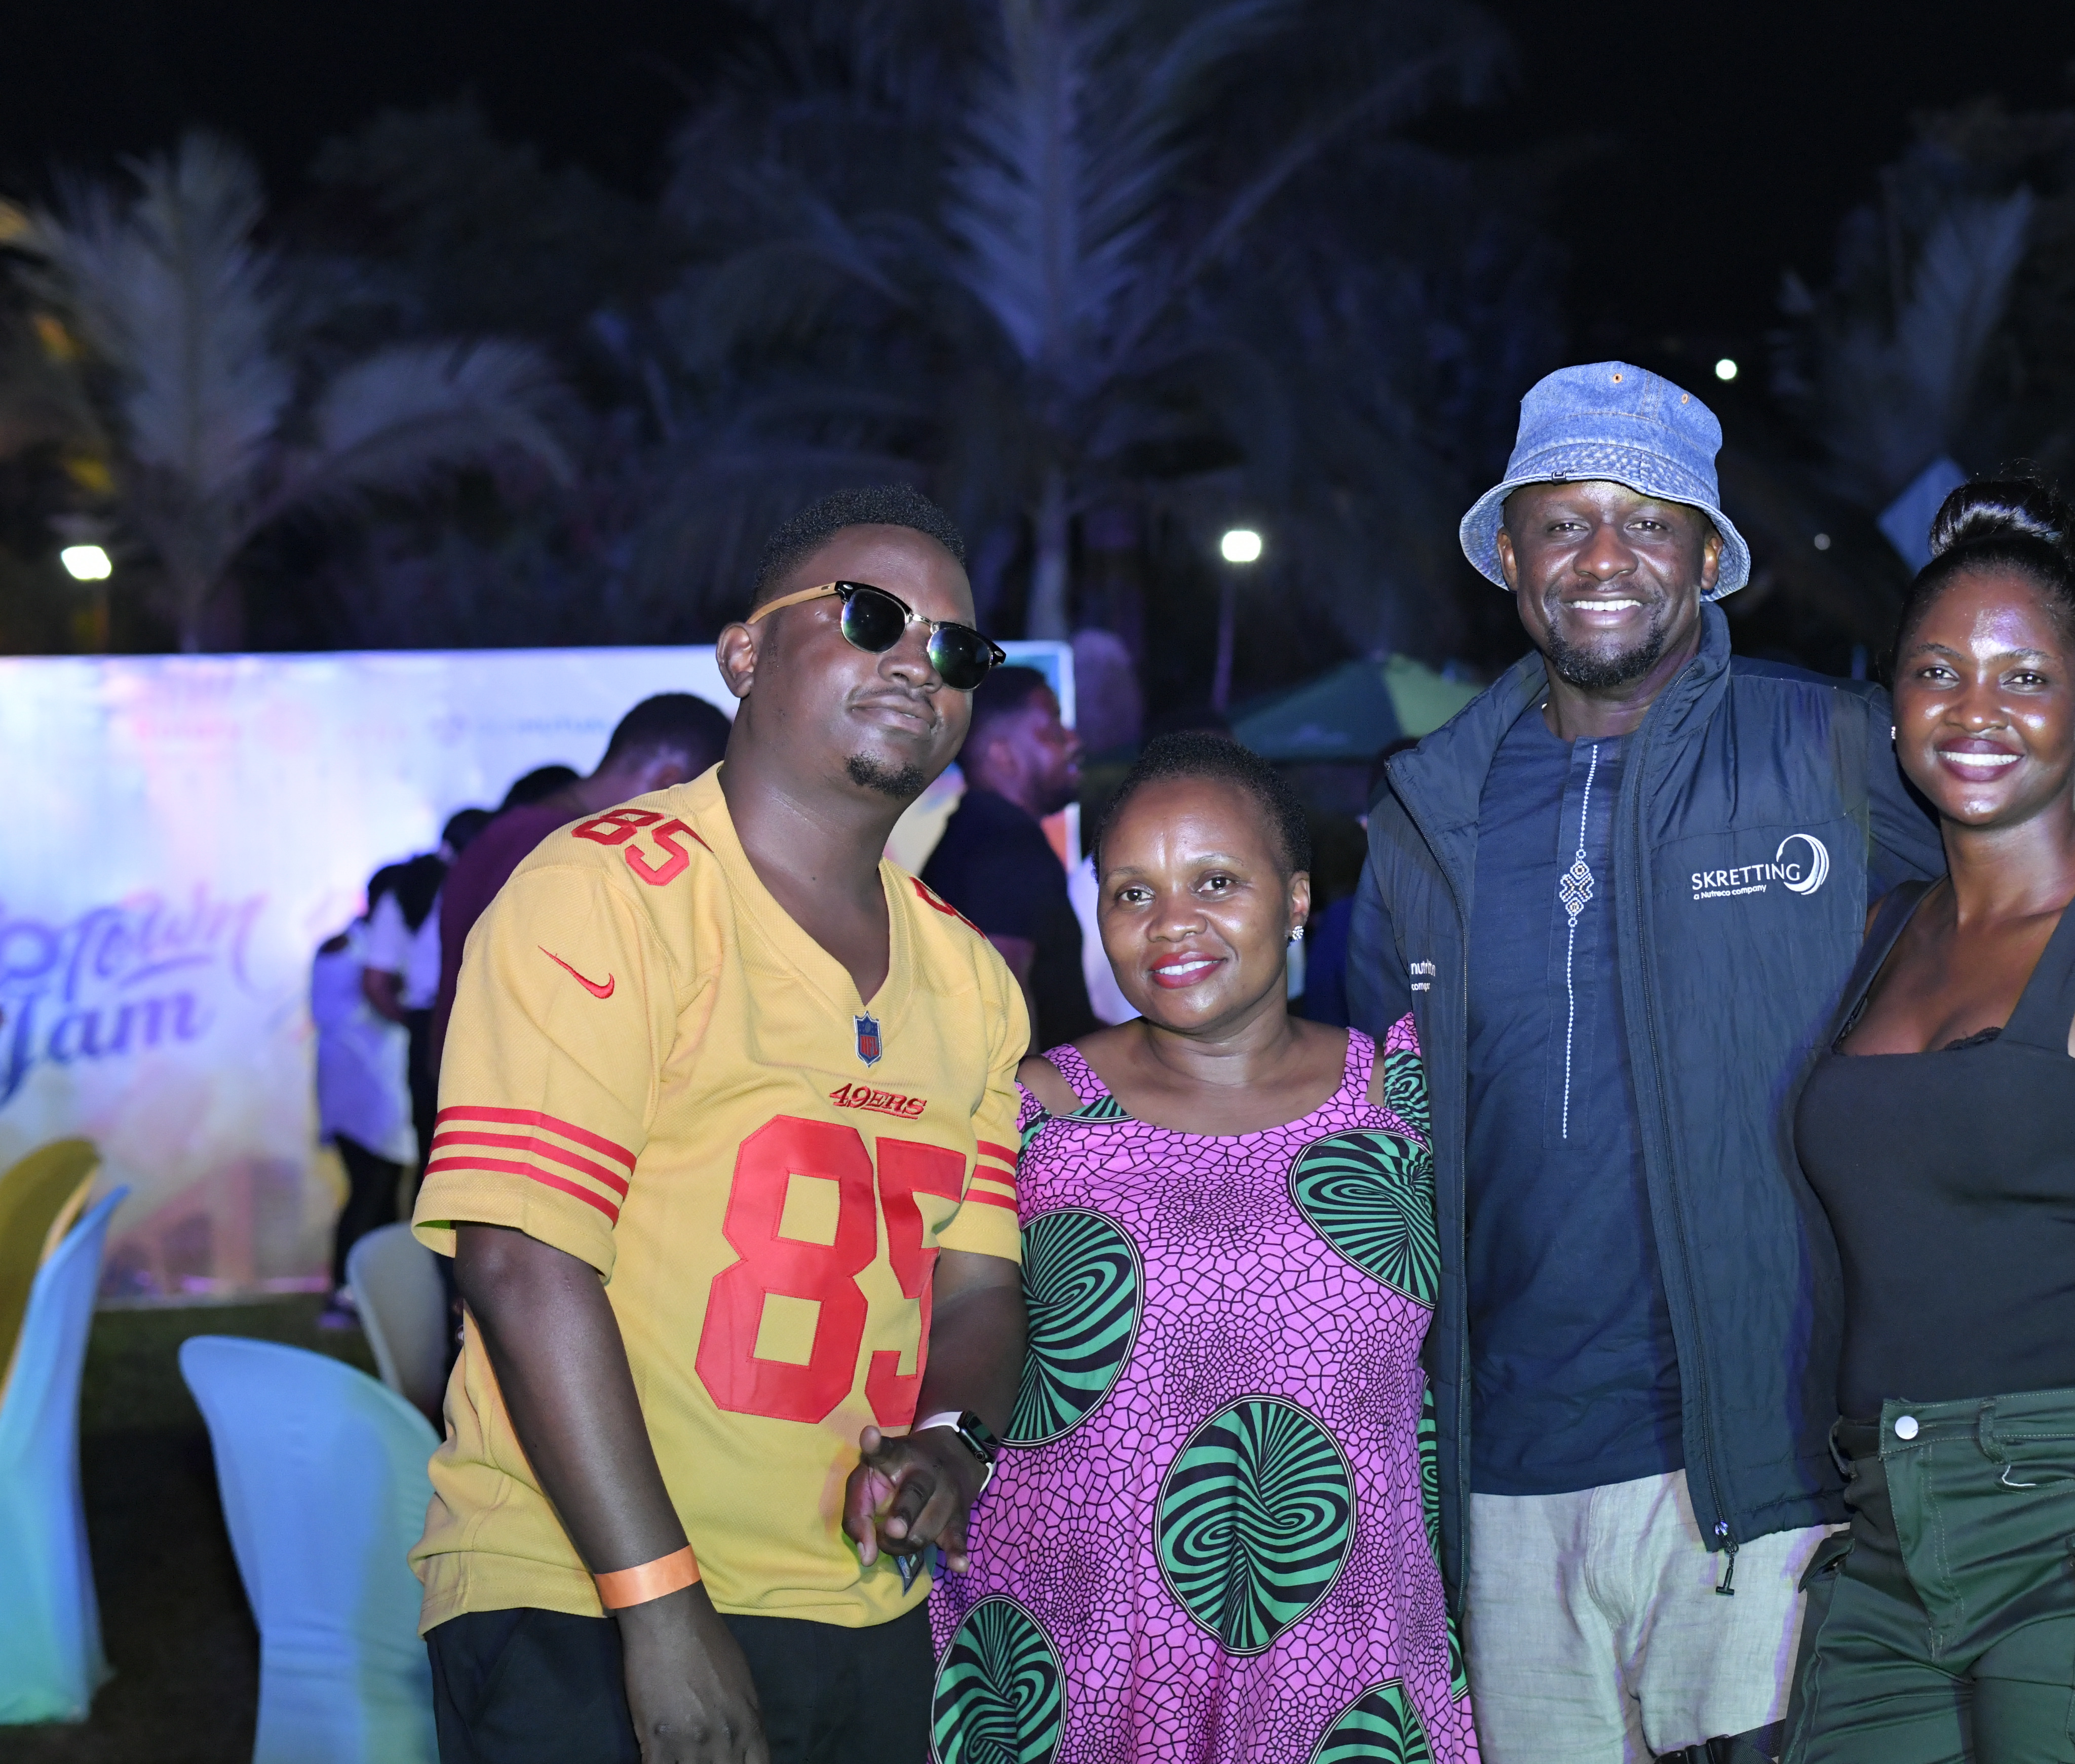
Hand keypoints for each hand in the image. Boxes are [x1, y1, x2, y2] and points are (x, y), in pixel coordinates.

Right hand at [616, 1583, 767, 1763]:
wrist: (670, 1619)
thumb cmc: (709, 1640)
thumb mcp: (743, 1678)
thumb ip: (746, 1715)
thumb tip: (744, 1737)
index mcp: (749, 1723)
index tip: (733, 1763)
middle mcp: (725, 1740)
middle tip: (704, 1759)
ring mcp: (691, 1745)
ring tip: (682, 1758)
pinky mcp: (657, 1743)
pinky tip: (659, 1759)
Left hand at [842, 1423, 984, 1571]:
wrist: (952, 1457)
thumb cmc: (897, 1474)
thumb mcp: (870, 1478)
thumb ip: (858, 1514)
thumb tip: (866, 1557)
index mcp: (897, 1456)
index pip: (885, 1450)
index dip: (875, 1444)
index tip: (868, 1437)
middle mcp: (925, 1473)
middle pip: (913, 1496)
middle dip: (902, 1516)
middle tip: (892, 1529)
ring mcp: (946, 1494)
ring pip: (923, 1532)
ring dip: (903, 1544)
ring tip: (896, 1536)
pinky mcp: (960, 1517)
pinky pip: (958, 1538)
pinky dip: (957, 1553)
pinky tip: (959, 1565)